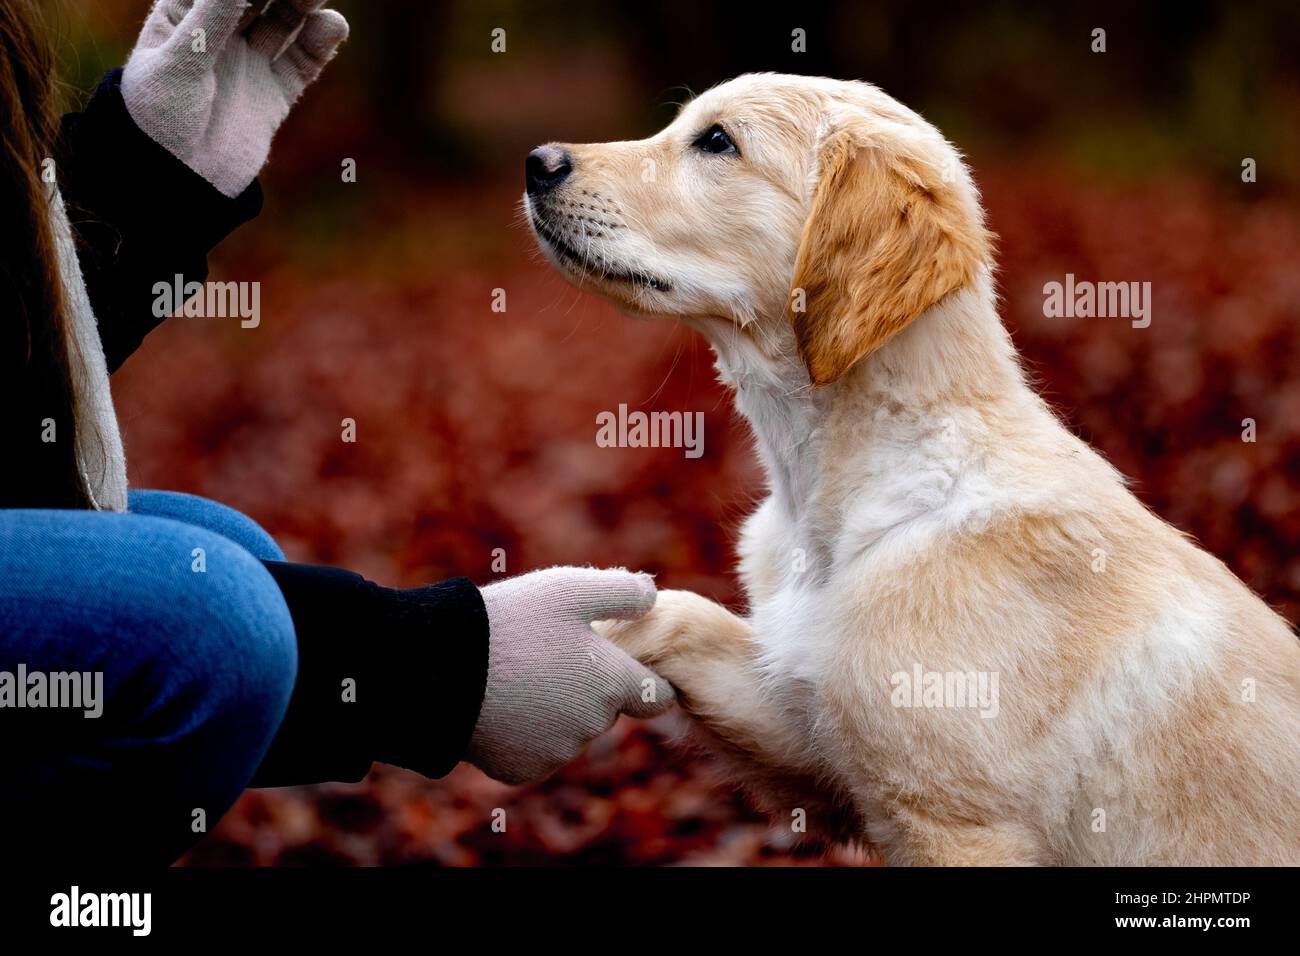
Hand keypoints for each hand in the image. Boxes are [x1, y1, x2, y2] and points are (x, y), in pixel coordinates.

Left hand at [122, 0, 348, 197]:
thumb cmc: (159, 119)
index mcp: (185, 15)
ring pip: (285, 22)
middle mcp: (220, 34)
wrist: (175, 183)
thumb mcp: (180, 63)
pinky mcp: (274, 94)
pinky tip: (333, 27)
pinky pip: (302, 62)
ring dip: (305, 5)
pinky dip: (319, 44)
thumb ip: (213, 17)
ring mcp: (248, 63)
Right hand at [467, 567, 675, 784]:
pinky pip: (534, 751)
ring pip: (570, 731)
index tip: (617, 660)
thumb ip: (622, 592)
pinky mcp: (521, 771)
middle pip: (606, 710)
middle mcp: (592, 726)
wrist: (438, 668)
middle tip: (547, 654)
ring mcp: (556, 754)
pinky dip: (524, 732)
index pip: (657, 696)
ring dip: (555, 709)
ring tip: (517, 675)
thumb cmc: (510, 623)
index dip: (641, 677)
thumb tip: (653, 597)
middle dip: (589, 687)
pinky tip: (500, 704)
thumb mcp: (570, 589)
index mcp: (612, 685)